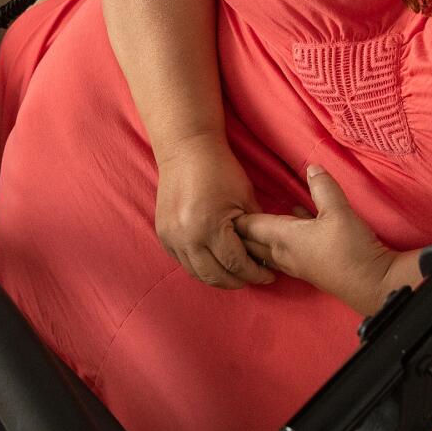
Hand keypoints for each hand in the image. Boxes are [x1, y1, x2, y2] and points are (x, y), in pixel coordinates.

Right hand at [154, 134, 273, 288]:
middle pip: (215, 276)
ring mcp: (171, 237)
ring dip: (218, 277)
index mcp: (209, 228)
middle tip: (254, 278)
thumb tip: (265, 255)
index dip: (255, 274)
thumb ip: (255, 231)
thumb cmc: (220, 169)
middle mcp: (186, 238)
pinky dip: (200, 266)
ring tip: (236, 274)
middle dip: (237, 281)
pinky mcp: (163, 235)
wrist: (186, 149)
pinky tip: (215, 262)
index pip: (236, 265)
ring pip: (197, 273)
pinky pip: (183, 262)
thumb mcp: (246, 199)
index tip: (268, 276)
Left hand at [236, 166, 401, 314]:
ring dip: (255, 239)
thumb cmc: (350, 249)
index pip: (248, 225)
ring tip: (246, 224)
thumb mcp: (338, 211)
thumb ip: (323, 188)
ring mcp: (294, 265)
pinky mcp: (308, 270)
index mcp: (282, 237)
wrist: (372, 284)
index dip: (233, 215)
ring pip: (265, 250)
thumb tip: (312, 167)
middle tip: (224, 215)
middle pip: (250, 242)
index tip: (220, 203)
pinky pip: (283, 253)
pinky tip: (291, 227)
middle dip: (236, 231)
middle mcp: (282, 254)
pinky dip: (278, 241)